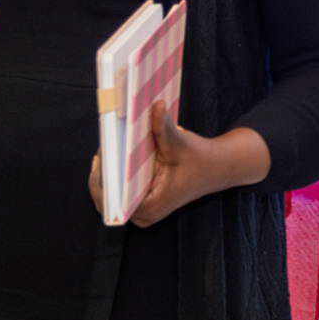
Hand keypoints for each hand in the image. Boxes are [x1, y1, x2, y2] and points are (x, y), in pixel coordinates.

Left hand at [89, 101, 270, 227]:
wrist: (217, 167)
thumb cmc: (199, 159)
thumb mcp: (180, 142)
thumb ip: (163, 126)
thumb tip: (155, 105)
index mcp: (150, 206)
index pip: (111, 200)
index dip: (101, 177)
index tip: (102, 153)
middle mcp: (143, 214)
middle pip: (107, 197)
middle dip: (104, 170)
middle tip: (105, 143)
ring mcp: (141, 210)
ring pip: (111, 194)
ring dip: (108, 171)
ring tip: (109, 145)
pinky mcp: (142, 201)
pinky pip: (119, 190)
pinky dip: (116, 173)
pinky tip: (117, 152)